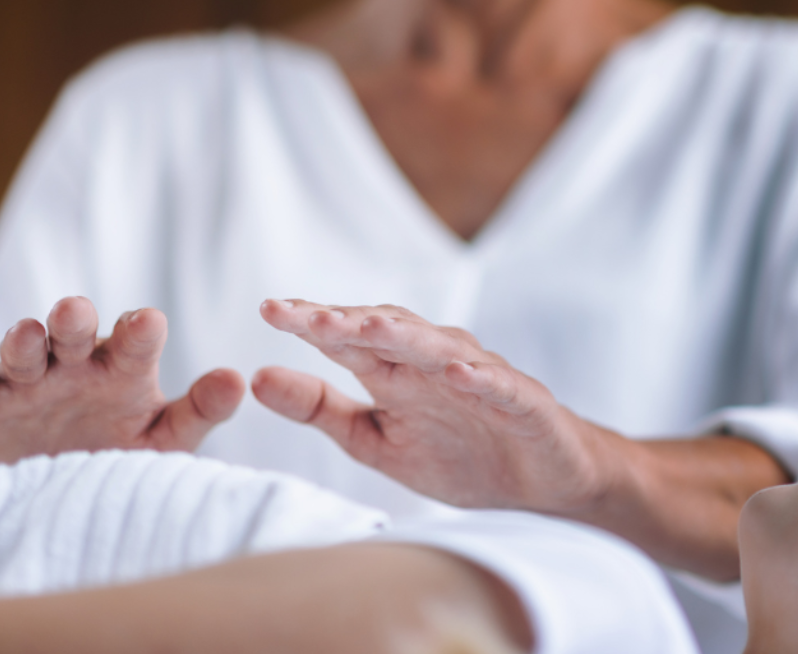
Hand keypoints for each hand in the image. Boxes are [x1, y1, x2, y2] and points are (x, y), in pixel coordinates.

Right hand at [0, 297, 244, 489]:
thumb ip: (198, 412)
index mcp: (123, 367)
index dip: (140, 331)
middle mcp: (76, 363)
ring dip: (23, 339)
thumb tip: (239, 380)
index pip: (136, 340)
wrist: (48, 487)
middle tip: (75, 313)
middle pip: (75, 330)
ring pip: (23, 349)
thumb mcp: (162, 439)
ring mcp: (27, 379)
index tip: (148, 324)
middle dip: (74, 319)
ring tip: (27, 336)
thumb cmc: (118, 451)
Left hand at [252, 299, 619, 512]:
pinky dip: (478, 376)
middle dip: (346, 320)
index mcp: (395, 371)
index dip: (310, 323)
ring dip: (403, 334)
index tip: (268, 311)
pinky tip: (455, 370)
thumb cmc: (459, 454)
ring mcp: (480, 377)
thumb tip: (255, 378)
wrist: (542, 486)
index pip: (346, 338)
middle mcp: (433, 363)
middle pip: (386, 331)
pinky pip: (498, 385)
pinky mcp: (523, 402)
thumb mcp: (374, 440)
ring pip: (437, 347)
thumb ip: (319, 410)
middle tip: (303, 315)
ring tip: (365, 325)